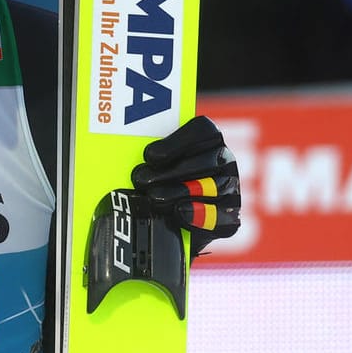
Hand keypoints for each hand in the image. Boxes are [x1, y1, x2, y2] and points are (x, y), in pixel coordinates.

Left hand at [133, 115, 241, 252]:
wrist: (162, 222)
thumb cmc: (151, 181)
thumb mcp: (148, 163)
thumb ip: (141, 152)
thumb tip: (120, 146)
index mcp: (207, 138)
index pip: (204, 130)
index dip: (177, 141)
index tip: (150, 156)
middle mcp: (224, 159)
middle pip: (207, 160)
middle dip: (171, 171)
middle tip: (141, 180)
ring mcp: (231, 188)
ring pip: (214, 187)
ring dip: (179, 192)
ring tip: (153, 198)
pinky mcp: (231, 216)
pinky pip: (222, 216)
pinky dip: (199, 215)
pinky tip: (179, 213)